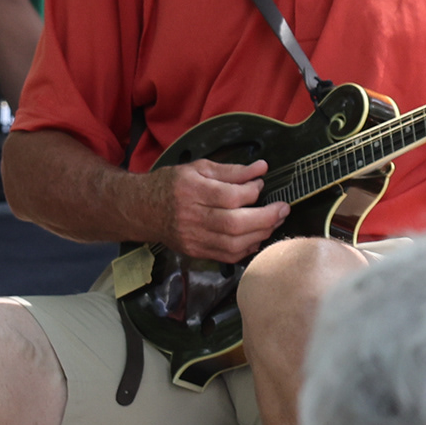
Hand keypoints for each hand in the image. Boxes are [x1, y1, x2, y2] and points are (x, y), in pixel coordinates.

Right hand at [158, 156, 287, 263]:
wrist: (142, 209)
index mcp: (191, 191)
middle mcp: (191, 217)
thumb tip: (261, 168)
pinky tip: (257, 238)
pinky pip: (227, 256)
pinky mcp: (195, 252)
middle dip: (266, 217)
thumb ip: (231, 170)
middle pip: (235, 224)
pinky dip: (247, 249)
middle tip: (283, 208)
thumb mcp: (199, 168)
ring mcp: (193, 238)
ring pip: (234, 244)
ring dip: (261, 234)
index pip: (229, 196)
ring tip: (274, 222)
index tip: (261, 183)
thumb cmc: (172, 184)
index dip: (252, 192)